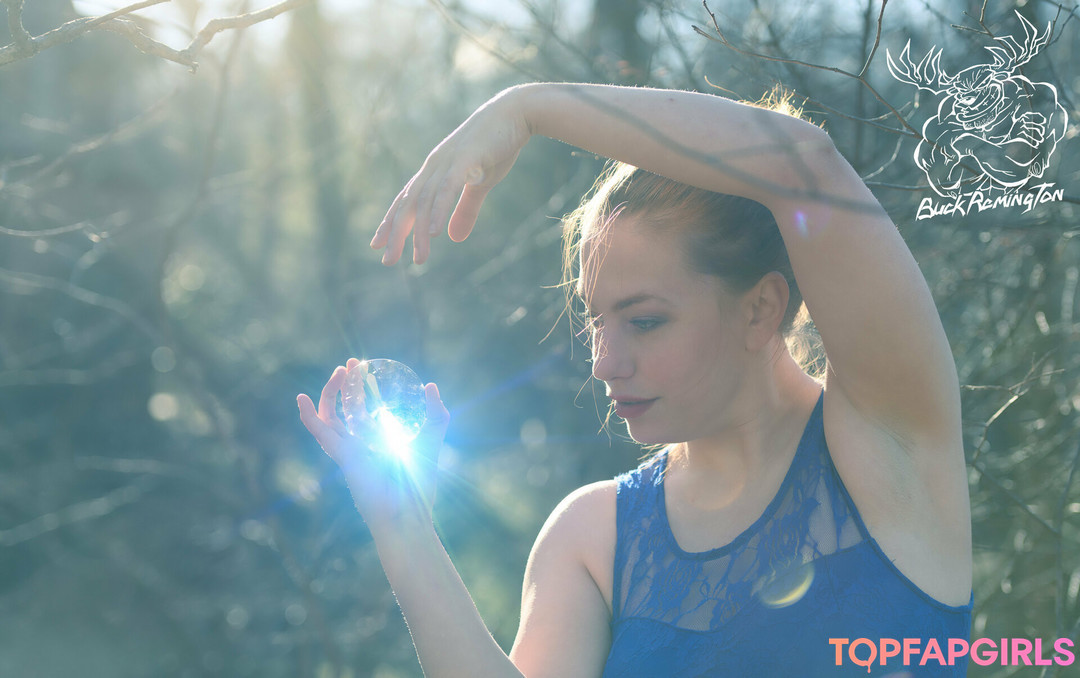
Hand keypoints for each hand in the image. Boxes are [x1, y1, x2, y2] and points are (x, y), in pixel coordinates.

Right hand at [297, 358, 450, 534]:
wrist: (409, 510)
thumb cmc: (421, 481)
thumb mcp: (432, 438)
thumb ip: (436, 413)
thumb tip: (430, 386)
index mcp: (376, 440)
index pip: (363, 410)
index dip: (360, 388)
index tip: (364, 367)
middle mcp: (360, 443)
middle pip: (345, 408)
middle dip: (346, 384)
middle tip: (353, 363)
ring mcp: (349, 448)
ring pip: (330, 415)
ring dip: (331, 391)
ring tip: (341, 370)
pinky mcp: (343, 454)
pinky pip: (320, 432)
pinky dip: (308, 415)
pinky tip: (301, 398)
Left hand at [370, 87, 531, 264]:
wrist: (516, 112)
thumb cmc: (498, 146)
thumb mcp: (481, 184)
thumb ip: (466, 210)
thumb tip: (453, 237)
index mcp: (434, 171)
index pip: (406, 200)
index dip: (391, 222)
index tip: (378, 245)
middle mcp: (433, 166)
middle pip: (408, 205)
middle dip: (396, 234)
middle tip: (387, 261)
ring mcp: (447, 162)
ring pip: (426, 202)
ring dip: (419, 232)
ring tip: (419, 258)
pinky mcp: (465, 159)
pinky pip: (447, 189)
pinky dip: (438, 210)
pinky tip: (434, 233)